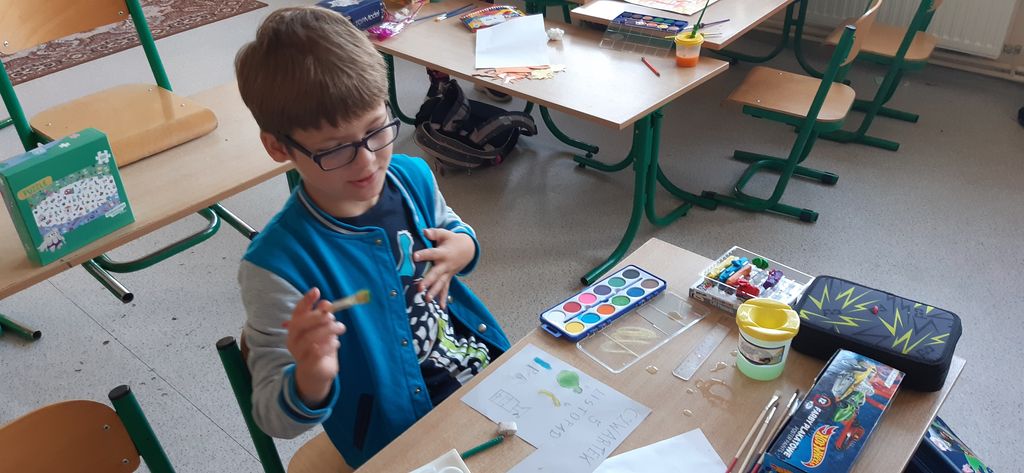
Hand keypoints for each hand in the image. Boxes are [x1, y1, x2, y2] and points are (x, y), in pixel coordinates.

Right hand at [283, 287, 345, 407]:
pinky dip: (329, 344)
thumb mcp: (322, 329)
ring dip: (328, 330)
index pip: (297, 311)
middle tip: (333, 317)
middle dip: (318, 317)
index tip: (316, 291)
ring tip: (340, 328)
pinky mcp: (307, 364)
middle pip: (301, 324)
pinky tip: (336, 342)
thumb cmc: (319, 346)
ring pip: (310, 338)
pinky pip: (318, 351)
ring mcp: (298, 353)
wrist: (315, 373)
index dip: (306, 300)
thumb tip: (326, 304)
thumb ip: (323, 316)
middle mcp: (293, 339)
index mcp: (295, 328)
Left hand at [414, 229, 474, 308]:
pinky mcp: (448, 278)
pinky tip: (440, 308)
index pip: (432, 253)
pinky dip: (443, 299)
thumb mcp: (444, 234)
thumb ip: (434, 233)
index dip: (424, 255)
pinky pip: (446, 289)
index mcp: (443, 253)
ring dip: (434, 292)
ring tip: (426, 300)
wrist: (468, 249)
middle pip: (435, 274)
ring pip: (440, 284)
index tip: (414, 257)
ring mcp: (448, 273)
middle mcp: (445, 265)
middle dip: (428, 281)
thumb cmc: (452, 240)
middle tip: (419, 288)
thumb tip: (424, 231)